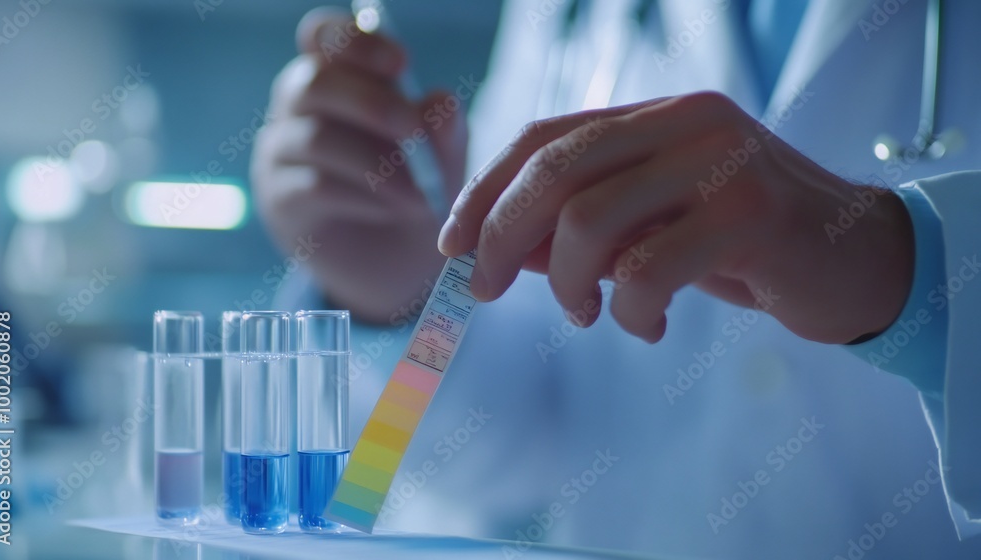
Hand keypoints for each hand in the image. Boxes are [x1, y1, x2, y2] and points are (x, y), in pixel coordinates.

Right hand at [251, 8, 466, 321]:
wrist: (399, 265)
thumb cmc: (415, 191)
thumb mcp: (441, 159)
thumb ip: (442, 132)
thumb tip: (440, 101)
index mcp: (338, 77)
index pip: (322, 36)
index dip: (355, 41)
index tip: (401, 64)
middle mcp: (298, 107)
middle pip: (312, 81)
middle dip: (371, 103)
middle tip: (413, 132)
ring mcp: (282, 154)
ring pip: (315, 138)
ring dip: (376, 164)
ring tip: (419, 195)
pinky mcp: (280, 202)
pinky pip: (313, 187)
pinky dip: (361, 197)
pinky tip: (392, 209)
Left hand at [438, 92, 913, 343]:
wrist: (857, 260)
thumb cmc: (743, 245)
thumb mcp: (654, 225)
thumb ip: (586, 225)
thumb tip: (493, 250)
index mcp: (657, 114)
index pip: (546, 136)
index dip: (486, 189)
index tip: (451, 245)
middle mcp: (687, 121)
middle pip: (554, 169)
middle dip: (500, 236)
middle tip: (484, 290)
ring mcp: (722, 162)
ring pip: (590, 220)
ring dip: (565, 283)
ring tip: (586, 313)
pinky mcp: (751, 214)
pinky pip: (646, 272)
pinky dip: (628, 313)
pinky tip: (648, 325)